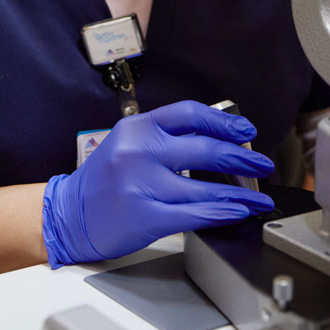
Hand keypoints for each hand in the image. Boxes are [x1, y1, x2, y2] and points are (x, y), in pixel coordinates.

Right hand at [42, 100, 274, 267]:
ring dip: (240, 193)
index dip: (224, 121)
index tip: (245, 130)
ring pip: (204, 187)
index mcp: (137, 128)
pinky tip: (237, 212)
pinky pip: (194, 214)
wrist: (67, 215)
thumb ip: (165, 139)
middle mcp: (139, 151)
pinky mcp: (144, 216)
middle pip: (204, 149)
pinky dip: (222, 213)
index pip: (189, 114)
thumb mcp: (128, 144)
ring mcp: (141, 184)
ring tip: (258, 197)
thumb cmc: (102, 181)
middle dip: (241, 156)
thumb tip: (216, 142)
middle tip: (261, 163)